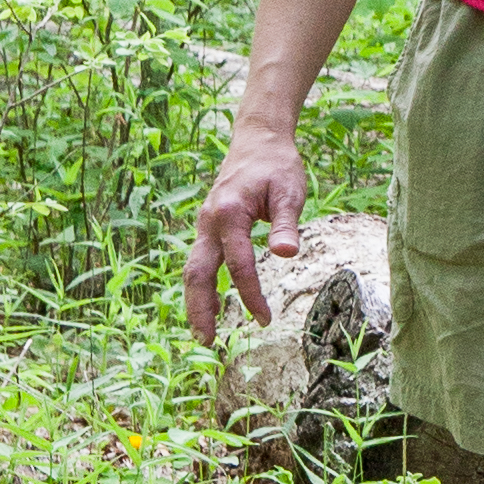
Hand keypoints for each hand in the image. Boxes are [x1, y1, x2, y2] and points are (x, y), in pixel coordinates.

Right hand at [186, 124, 305, 341]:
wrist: (258, 142)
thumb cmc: (278, 166)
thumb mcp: (290, 193)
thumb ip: (287, 225)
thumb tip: (288, 256)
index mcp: (229, 214)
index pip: (239, 265)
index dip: (251, 295)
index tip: (265, 319)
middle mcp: (209, 221)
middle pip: (197, 272)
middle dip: (200, 308)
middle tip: (207, 341)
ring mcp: (205, 224)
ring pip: (193, 269)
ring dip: (196, 301)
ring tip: (204, 332)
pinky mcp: (208, 227)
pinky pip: (200, 261)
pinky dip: (202, 286)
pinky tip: (211, 305)